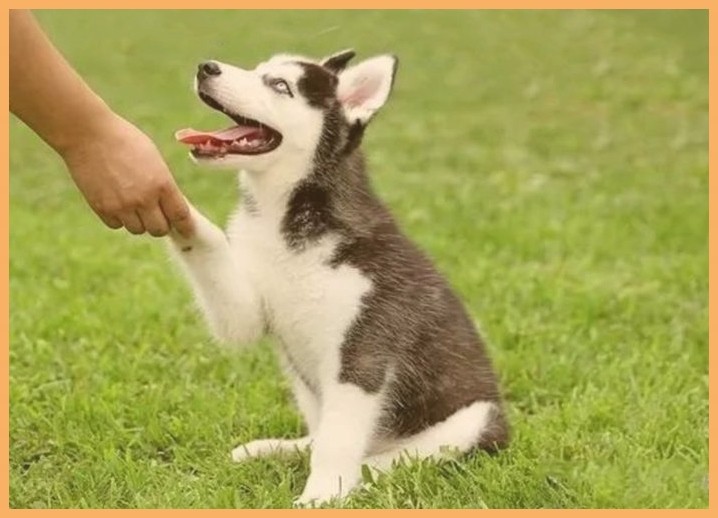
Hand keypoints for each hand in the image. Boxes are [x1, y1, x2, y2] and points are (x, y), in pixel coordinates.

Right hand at [59, 113, 192, 236]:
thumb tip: (171, 207)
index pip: (180, 216)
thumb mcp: (154, 160)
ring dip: (139, 222)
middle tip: (157, 216)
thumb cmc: (125, 141)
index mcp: (162, 184)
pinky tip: (116, 202)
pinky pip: (116, 225)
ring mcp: (122, 206)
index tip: (186, 230)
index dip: (185, 226)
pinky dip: (118, 218)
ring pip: (138, 230)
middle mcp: (144, 199)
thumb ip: (163, 185)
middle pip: (159, 229)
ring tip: (133, 204)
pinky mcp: (102, 208)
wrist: (88, 133)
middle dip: (161, 224)